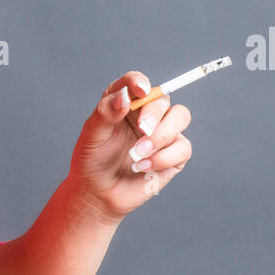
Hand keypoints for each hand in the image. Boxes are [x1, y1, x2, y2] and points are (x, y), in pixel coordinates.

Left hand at [67, 71, 192, 222]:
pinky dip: (163, 158)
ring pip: (181, 116)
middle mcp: (146, 113)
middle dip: (154, 113)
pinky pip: (183, 147)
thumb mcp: (92, 135)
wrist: (98, 192)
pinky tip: (142, 167)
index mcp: (126, 102)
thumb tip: (125, 96)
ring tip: (136, 154)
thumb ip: (106, 112)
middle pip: (164, 98)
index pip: (137, 82)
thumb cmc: (92, 160)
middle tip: (141, 129)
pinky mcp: (174, 154)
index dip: (140, 82)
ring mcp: (163, 132)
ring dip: (161, 135)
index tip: (139, 90)